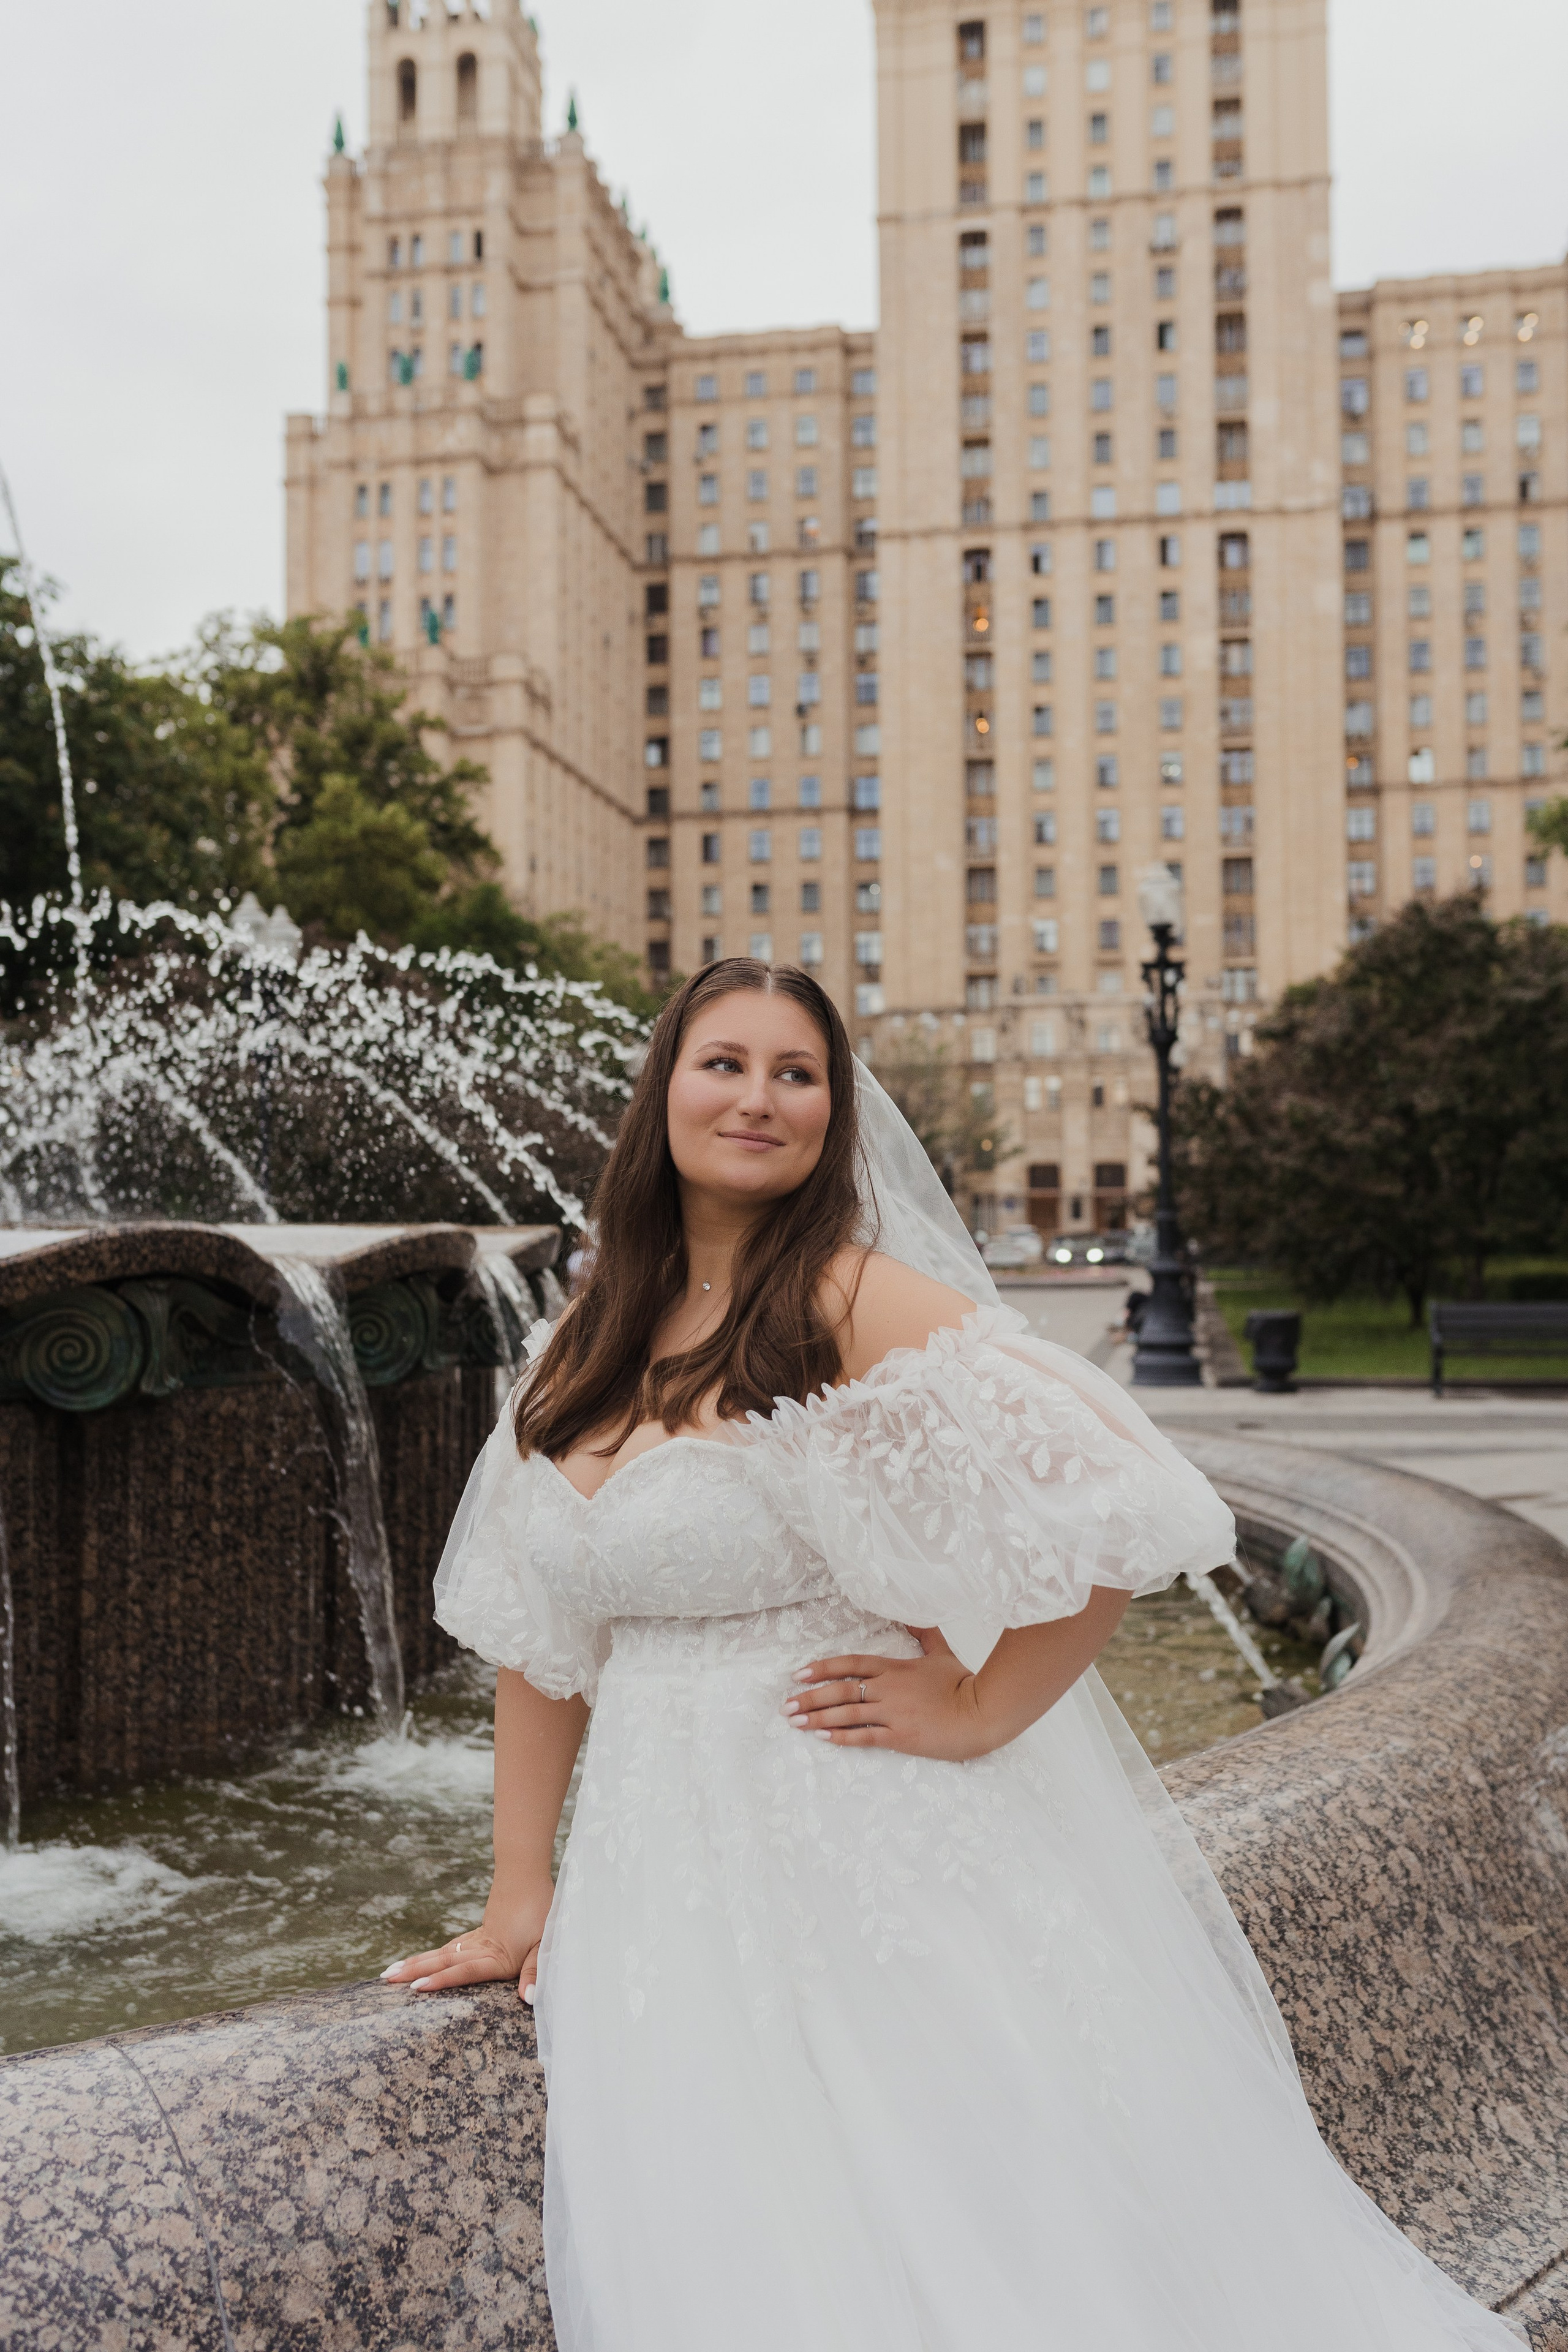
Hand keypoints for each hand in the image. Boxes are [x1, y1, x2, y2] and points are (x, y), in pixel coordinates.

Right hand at [380, 1876, 554, 2005]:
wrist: (528, 1872)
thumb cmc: (543, 1909)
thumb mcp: (546, 1941)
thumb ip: (535, 1970)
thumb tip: (528, 1998)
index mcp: (498, 1956)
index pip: (465, 1970)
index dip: (442, 1980)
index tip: (415, 1987)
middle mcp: (483, 1948)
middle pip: (444, 1960)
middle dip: (414, 1971)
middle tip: (385, 1979)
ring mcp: (478, 1938)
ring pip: (443, 1952)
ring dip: (418, 1962)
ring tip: (391, 1971)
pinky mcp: (480, 1931)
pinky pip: (453, 1946)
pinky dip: (435, 1954)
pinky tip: (425, 1960)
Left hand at [783, 1627, 997, 1762]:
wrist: (982, 1713)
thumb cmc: (963, 1683)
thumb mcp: (941, 1652)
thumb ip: (925, 1632)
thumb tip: (913, 1613)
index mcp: (894, 1667)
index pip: (850, 1664)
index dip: (822, 1668)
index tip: (798, 1674)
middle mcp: (888, 1688)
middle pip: (840, 1689)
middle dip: (809, 1697)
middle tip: (786, 1704)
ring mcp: (893, 1713)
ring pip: (846, 1712)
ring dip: (817, 1717)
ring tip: (795, 1722)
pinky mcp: (900, 1736)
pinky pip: (864, 1736)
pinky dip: (842, 1736)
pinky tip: (824, 1738)